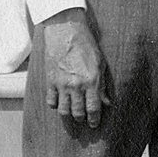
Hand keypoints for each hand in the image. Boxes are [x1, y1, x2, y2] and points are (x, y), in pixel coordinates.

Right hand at [42, 8, 108, 127]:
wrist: (65, 31)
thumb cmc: (86, 45)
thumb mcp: (100, 63)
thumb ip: (102, 85)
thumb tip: (107, 102)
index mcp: (91, 81)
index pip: (93, 108)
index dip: (94, 120)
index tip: (94, 125)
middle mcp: (76, 85)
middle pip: (78, 112)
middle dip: (82, 119)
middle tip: (84, 120)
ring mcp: (61, 84)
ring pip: (63, 110)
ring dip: (68, 116)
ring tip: (72, 115)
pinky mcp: (50, 81)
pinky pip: (51, 101)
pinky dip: (55, 105)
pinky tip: (60, 103)